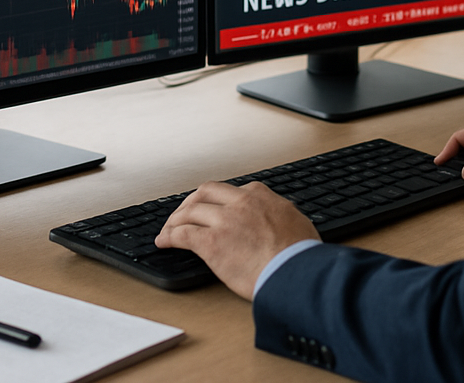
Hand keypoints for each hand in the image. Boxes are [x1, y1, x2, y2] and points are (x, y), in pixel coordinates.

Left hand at [155, 181, 319, 299]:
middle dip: (190, 202)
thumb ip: (280, 214)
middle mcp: (239, 202)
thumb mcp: (295, 221)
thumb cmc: (299, 254)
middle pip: (205, 193)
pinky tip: (164, 242)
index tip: (211, 210)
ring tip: (169, 230)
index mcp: (259, 195)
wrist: (294, 272)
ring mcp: (224, 220)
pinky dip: (169, 236)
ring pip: (190, 211)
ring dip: (175, 220)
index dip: (215, 201)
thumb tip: (281, 216)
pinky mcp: (211, 243)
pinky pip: (182, 234)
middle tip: (183, 215)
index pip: (229, 191)